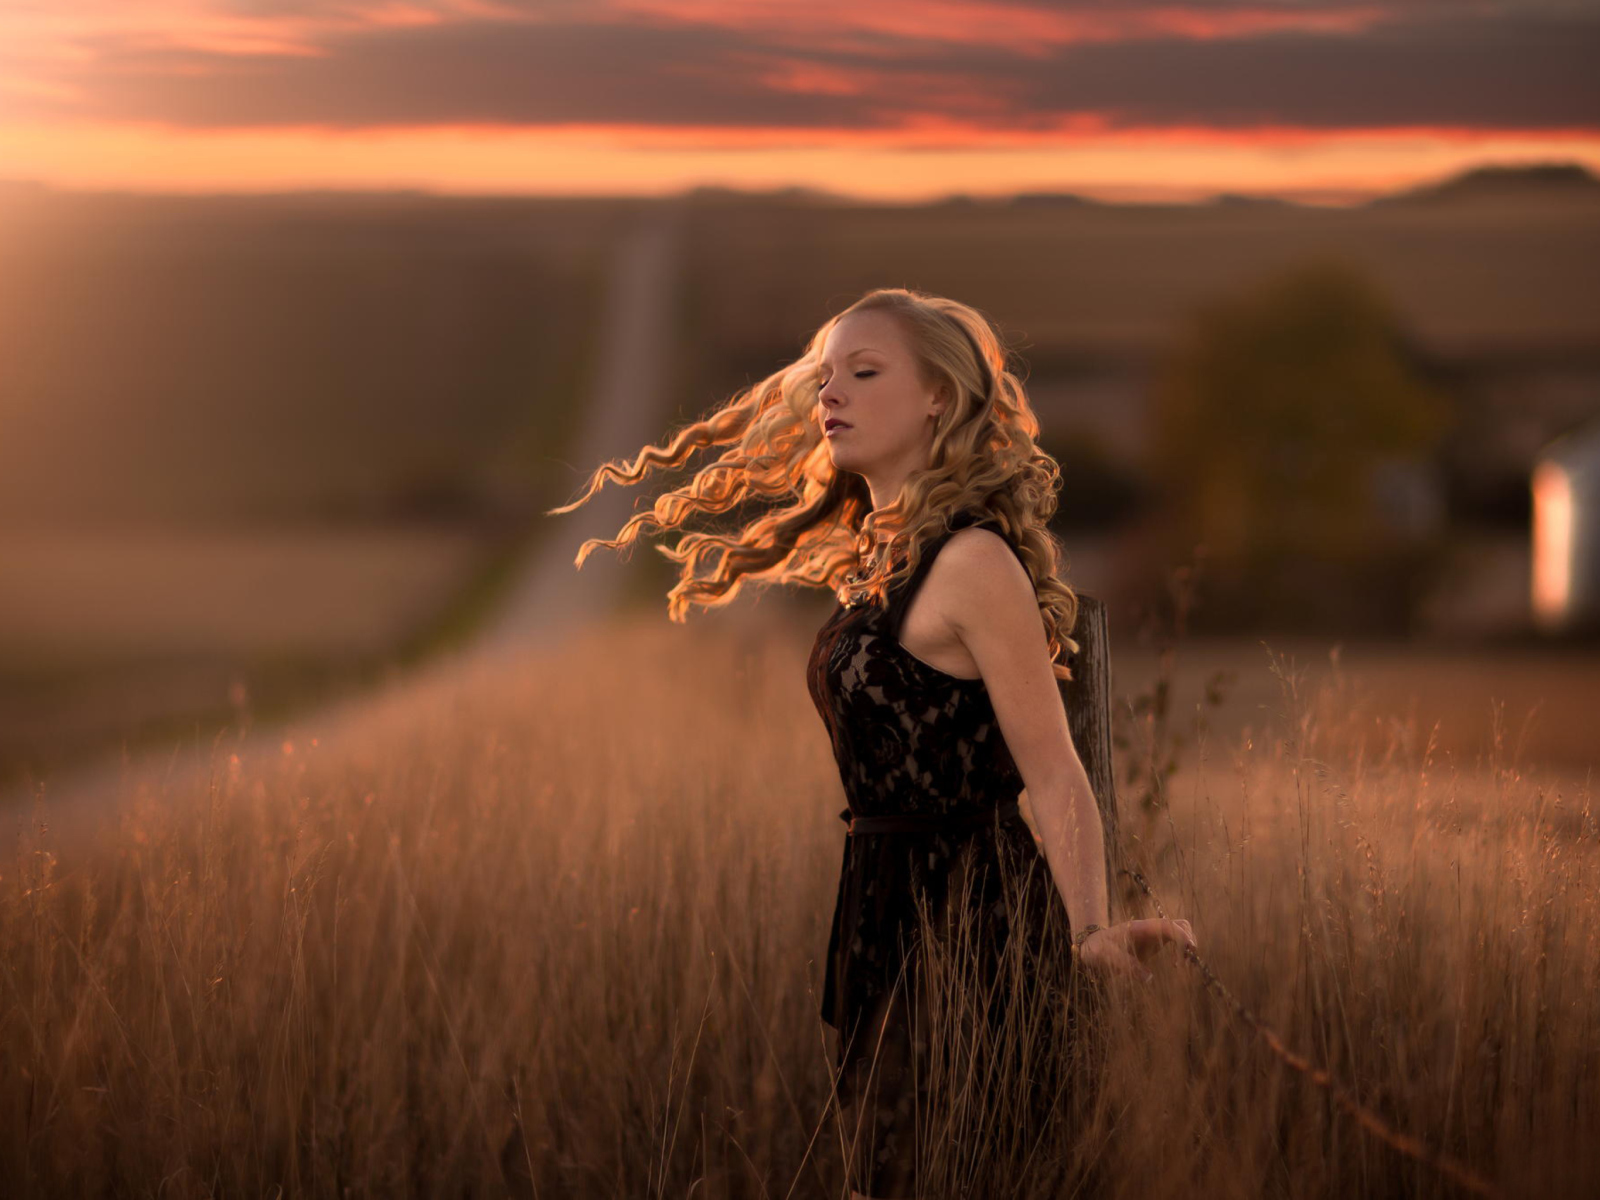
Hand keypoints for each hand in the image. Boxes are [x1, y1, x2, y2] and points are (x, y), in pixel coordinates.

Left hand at [1077, 918, 1195, 983]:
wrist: (1090, 946)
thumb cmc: (1097, 948)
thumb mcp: (1106, 956)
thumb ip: (1125, 964)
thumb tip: (1149, 978)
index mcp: (1141, 928)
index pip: (1168, 925)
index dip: (1182, 937)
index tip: (1186, 955)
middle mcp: (1151, 929)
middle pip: (1181, 924)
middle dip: (1189, 941)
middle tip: (1184, 964)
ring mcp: (1154, 935)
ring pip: (1181, 930)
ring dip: (1188, 945)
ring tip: (1183, 965)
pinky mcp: (1154, 943)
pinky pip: (1176, 941)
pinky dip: (1182, 951)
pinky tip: (1176, 966)